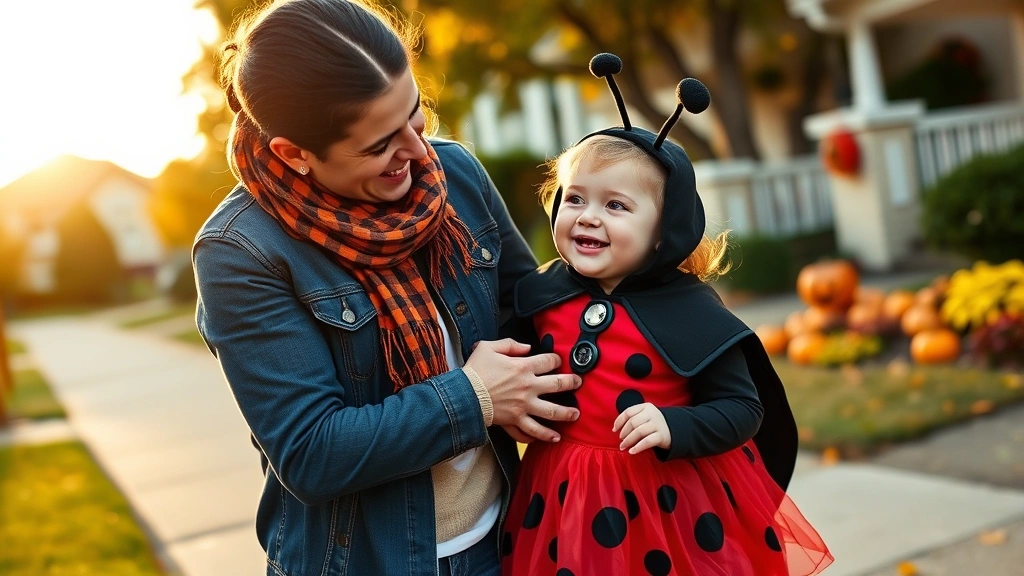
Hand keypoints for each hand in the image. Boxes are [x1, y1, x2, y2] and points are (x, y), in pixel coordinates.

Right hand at [464, 338, 581, 442]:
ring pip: (552, 412)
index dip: (556, 359)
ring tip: (575, 415)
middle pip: (559, 385)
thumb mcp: (488, 347)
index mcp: (523, 367)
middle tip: (578, 383)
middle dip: (572, 383)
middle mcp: (528, 387)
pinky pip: (532, 432)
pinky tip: (553, 438)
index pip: (548, 361)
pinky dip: (542, 436)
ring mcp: (523, 406)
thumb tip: (527, 347)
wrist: (462, 396)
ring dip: (566, 414)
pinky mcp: (515, 421)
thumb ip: (510, 344)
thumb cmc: (475, 371)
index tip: (558, 360)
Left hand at [612, 403, 670, 454]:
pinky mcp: (662, 436)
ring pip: (639, 432)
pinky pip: (647, 442)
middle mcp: (652, 414)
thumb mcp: (645, 416)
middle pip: (633, 422)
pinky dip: (638, 447)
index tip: (614, 430)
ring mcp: (658, 424)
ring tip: (623, 447)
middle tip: (621, 440)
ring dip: (628, 441)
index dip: (619, 421)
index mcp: (646, 407)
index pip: (629, 412)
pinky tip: (632, 451)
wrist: (675, 431)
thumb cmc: (654, 424)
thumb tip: (616, 428)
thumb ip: (633, 418)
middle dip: (624, 432)